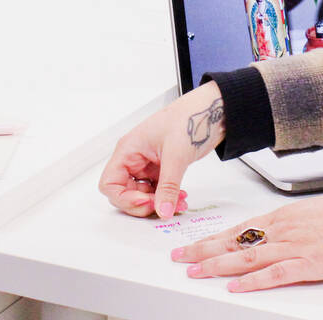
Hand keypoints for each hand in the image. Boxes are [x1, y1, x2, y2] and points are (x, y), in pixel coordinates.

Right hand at [98, 81, 224, 218]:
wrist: (212, 111)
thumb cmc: (189, 118)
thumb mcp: (176, 155)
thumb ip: (168, 186)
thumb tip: (163, 211)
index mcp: (128, 149)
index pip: (110, 183)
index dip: (124, 198)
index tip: (145, 202)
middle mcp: (134, 158)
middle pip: (125, 193)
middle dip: (144, 204)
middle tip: (163, 206)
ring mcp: (148, 164)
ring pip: (143, 194)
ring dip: (159, 203)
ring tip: (178, 203)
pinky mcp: (162, 168)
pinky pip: (158, 190)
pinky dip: (168, 197)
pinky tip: (181, 197)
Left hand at [171, 190, 322, 291]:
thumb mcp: (306, 213)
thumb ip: (283, 225)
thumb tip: (265, 233)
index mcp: (279, 217)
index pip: (237, 229)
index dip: (212, 238)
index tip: (192, 244)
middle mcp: (280, 231)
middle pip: (234, 241)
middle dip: (204, 250)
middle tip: (180, 258)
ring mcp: (292, 247)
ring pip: (247, 256)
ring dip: (218, 265)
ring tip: (196, 271)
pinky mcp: (307, 264)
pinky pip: (274, 274)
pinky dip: (253, 281)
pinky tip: (236, 286)